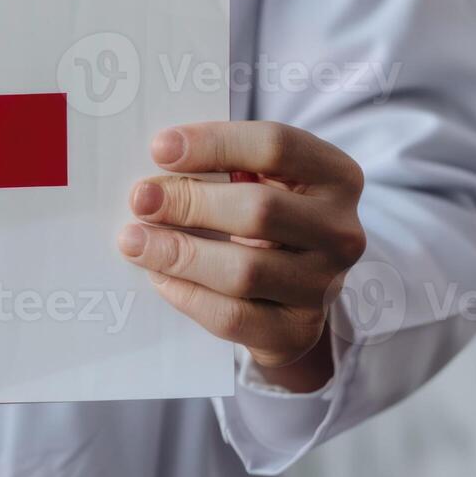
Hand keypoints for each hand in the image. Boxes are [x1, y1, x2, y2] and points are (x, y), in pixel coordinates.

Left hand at [116, 121, 366, 391]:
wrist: (291, 295)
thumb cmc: (267, 218)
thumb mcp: (260, 180)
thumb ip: (220, 167)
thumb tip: (156, 172)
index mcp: (335, 176)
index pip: (276, 147)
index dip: (214, 144)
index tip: (160, 148)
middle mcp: (341, 231)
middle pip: (259, 210)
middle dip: (190, 202)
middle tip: (141, 199)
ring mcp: (323, 286)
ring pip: (243, 271)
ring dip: (178, 253)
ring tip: (134, 241)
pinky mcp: (297, 332)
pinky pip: (232, 316)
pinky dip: (187, 294)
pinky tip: (159, 276)